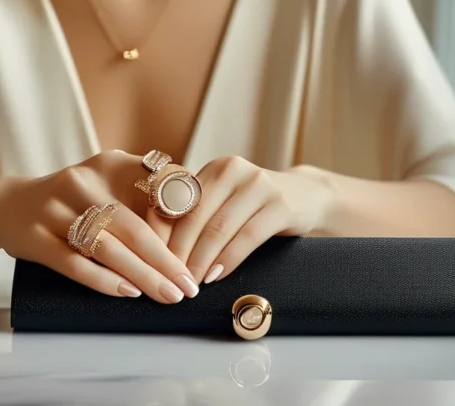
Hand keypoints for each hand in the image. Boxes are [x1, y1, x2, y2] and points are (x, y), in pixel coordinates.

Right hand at [0, 150, 198, 303]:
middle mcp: (82, 182)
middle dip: (167, 260)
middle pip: (133, 226)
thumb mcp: (109, 182)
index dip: (182, 214)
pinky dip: (103, 280)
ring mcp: (55, 210)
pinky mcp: (35, 238)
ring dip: (142, 275)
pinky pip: (73, 264)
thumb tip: (197, 223)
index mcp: (109, 164)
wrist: (10, 205)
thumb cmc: (76, 200)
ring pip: (106, 247)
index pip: (155, 184)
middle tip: (190, 286)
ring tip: (169, 295)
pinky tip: (128, 293)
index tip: (204, 241)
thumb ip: (146, 194)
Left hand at [149, 156, 335, 283]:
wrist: (306, 197)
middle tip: (167, 280)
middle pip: (194, 217)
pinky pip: (247, 237)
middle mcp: (233, 170)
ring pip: (218, 229)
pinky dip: (227, 260)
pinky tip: (216, 277)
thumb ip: (195, 216)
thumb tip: (154, 252)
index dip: (158, 234)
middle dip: (177, 253)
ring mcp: (259, 185)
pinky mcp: (281, 205)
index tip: (147, 262)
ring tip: (189, 284)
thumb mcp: (224, 202)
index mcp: (213, 169)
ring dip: (200, 261)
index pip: (175, 202)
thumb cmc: (253, 206)